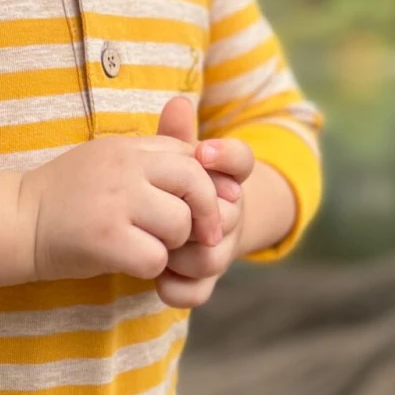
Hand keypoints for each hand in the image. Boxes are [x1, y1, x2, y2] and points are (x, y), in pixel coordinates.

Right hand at [17, 127, 222, 282]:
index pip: (190, 154)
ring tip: (146, 244)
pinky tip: (129, 261)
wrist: (18, 221)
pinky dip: (149, 266)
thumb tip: (204, 167)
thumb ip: (150, 159)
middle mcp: (124, 167)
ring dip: (172, 243)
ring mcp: (115, 202)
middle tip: (204, 236)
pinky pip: (156, 258)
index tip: (204, 206)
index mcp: (128, 147)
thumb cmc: (68, 195)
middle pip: (195, 183)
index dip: (206, 183)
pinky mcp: (105, 238)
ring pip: (180, 224)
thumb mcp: (108, 160)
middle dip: (207, 213)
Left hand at [153, 97, 255, 309]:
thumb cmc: (172, 187)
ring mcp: (219, 251)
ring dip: (179, 252)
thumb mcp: (173, 160)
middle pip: (226, 213)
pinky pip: (197, 291)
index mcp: (227, 180)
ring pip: (211, 257)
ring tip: (152, 243)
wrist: (171, 230)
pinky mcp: (204, 282)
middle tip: (163, 208)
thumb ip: (176, 136)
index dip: (227, 156)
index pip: (243, 161)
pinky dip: (175, 286)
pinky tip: (155, 276)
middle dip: (196, 213)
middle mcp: (229, 216)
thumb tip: (177, 102)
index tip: (203, 151)